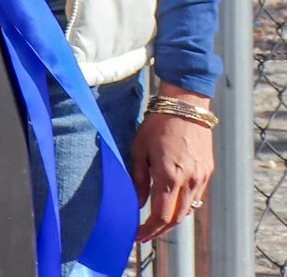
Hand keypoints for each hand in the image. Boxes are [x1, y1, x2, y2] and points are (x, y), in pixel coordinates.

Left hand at [133, 84, 214, 240]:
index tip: (137, 235)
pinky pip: (196, 197)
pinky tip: (170, 202)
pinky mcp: (208, 172)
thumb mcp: (139, 150)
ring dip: (172, 219)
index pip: (162, 215)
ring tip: (155, 221)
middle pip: (177, 218)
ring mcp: (202, 178)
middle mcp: (189, 181)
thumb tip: (134, 203)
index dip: (149, 229)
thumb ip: (137, 179)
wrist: (185, 107)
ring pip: (188, 209)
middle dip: (160, 230)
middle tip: (145, 234)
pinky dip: (182, 205)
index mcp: (169, 176)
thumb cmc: (157, 126)